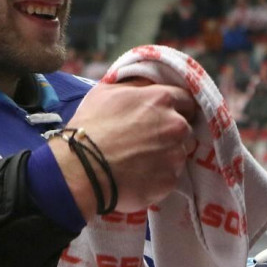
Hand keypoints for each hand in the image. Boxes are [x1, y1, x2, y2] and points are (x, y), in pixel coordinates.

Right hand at [53, 81, 196, 217]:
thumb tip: (145, 86)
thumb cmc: (90, 126)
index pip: (185, 99)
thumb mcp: (105, 92)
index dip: (175, 107)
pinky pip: (170, 176)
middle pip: (185, 128)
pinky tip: (139, 176)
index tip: (162, 116)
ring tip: (142, 161)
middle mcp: (176, 125)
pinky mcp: (170, 180)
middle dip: (170, 133)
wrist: (81, 168)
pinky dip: (158, 176)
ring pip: (179, 153)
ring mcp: (175, 154)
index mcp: (162, 99)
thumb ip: (134, 86)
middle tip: (148, 141)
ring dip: (167, 155)